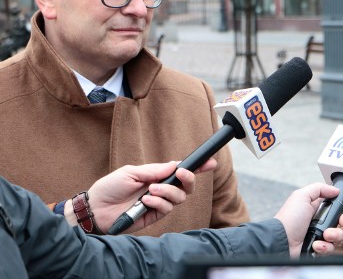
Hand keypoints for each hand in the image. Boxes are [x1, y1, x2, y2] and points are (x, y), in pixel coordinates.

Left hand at [80, 159, 216, 233]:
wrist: (96, 209)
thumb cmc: (110, 187)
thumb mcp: (131, 172)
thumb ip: (154, 170)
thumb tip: (174, 165)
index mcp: (157, 176)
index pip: (181, 171)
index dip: (198, 167)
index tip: (210, 162)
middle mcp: (162, 189)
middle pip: (187, 185)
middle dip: (188, 178)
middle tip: (179, 174)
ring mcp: (159, 203)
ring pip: (180, 197)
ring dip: (168, 191)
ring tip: (151, 190)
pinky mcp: (154, 215)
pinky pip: (167, 208)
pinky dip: (158, 203)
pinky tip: (145, 201)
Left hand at [275, 183, 342, 256]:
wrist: (281, 242)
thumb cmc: (289, 219)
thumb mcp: (301, 196)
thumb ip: (319, 189)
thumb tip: (336, 189)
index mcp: (318, 207)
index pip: (338, 204)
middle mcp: (321, 220)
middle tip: (341, 222)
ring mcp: (321, 234)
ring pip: (340, 234)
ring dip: (335, 235)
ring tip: (325, 235)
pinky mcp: (320, 247)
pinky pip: (332, 247)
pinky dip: (326, 246)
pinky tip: (317, 244)